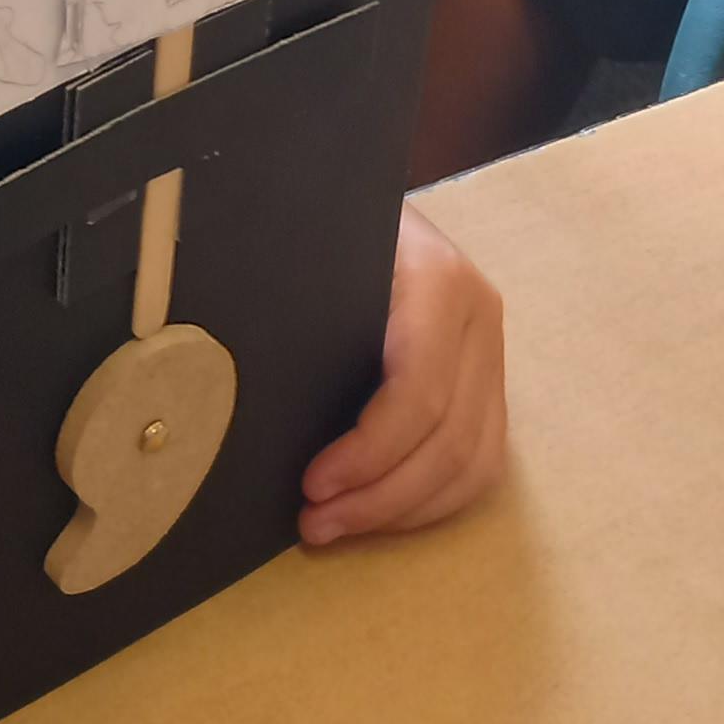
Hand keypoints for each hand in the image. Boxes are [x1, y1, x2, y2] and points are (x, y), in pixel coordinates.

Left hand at [298, 208, 506, 545]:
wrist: (363, 195)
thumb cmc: (325, 222)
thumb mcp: (312, 243)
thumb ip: (292, 294)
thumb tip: (230, 368)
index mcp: (439, 280)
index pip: (419, 391)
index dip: (369, 452)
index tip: (311, 484)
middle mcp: (481, 317)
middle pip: (450, 439)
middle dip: (380, 497)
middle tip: (312, 524)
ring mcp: (493, 353)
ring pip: (473, 464)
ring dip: (403, 511)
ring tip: (333, 528)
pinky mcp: (491, 383)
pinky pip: (481, 463)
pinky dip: (429, 503)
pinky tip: (378, 514)